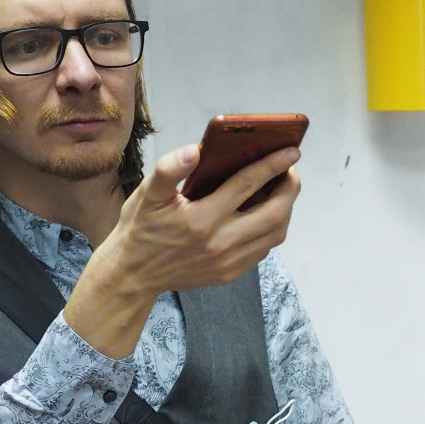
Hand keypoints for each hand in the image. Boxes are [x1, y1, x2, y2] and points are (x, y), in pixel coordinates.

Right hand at [66, 141, 301, 358]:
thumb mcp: (148, 193)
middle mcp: (221, 243)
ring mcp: (230, 262)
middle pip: (274, 213)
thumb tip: (196, 150)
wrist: (133, 274)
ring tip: (281, 189)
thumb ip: (170, 169)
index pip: (246, 185)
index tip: (291, 150)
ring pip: (275, 234)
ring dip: (285, 209)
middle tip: (290, 170)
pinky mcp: (232, 274)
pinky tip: (267, 212)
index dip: (272, 165)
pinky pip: (263, 249)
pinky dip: (272, 228)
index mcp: (201, 219)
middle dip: (289, 188)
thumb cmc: (141, 227)